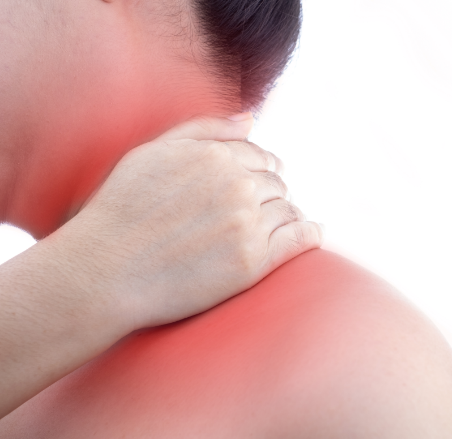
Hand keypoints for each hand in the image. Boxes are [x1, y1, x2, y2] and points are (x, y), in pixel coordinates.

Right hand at [47, 113, 322, 330]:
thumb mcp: (151, 153)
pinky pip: (300, 239)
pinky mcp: (253, 262)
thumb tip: (251, 118)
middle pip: (276, 184)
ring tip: (276, 225)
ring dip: (286, 215)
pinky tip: (312, 233)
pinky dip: (310, 233)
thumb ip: (203, 130)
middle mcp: (236, 186)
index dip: (262, 170)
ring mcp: (247, 224)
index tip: (260, 182)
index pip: (260, 157)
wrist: (104, 272)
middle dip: (271, 194)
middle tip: (259, 210)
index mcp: (214, 156)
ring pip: (287, 210)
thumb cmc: (119, 211)